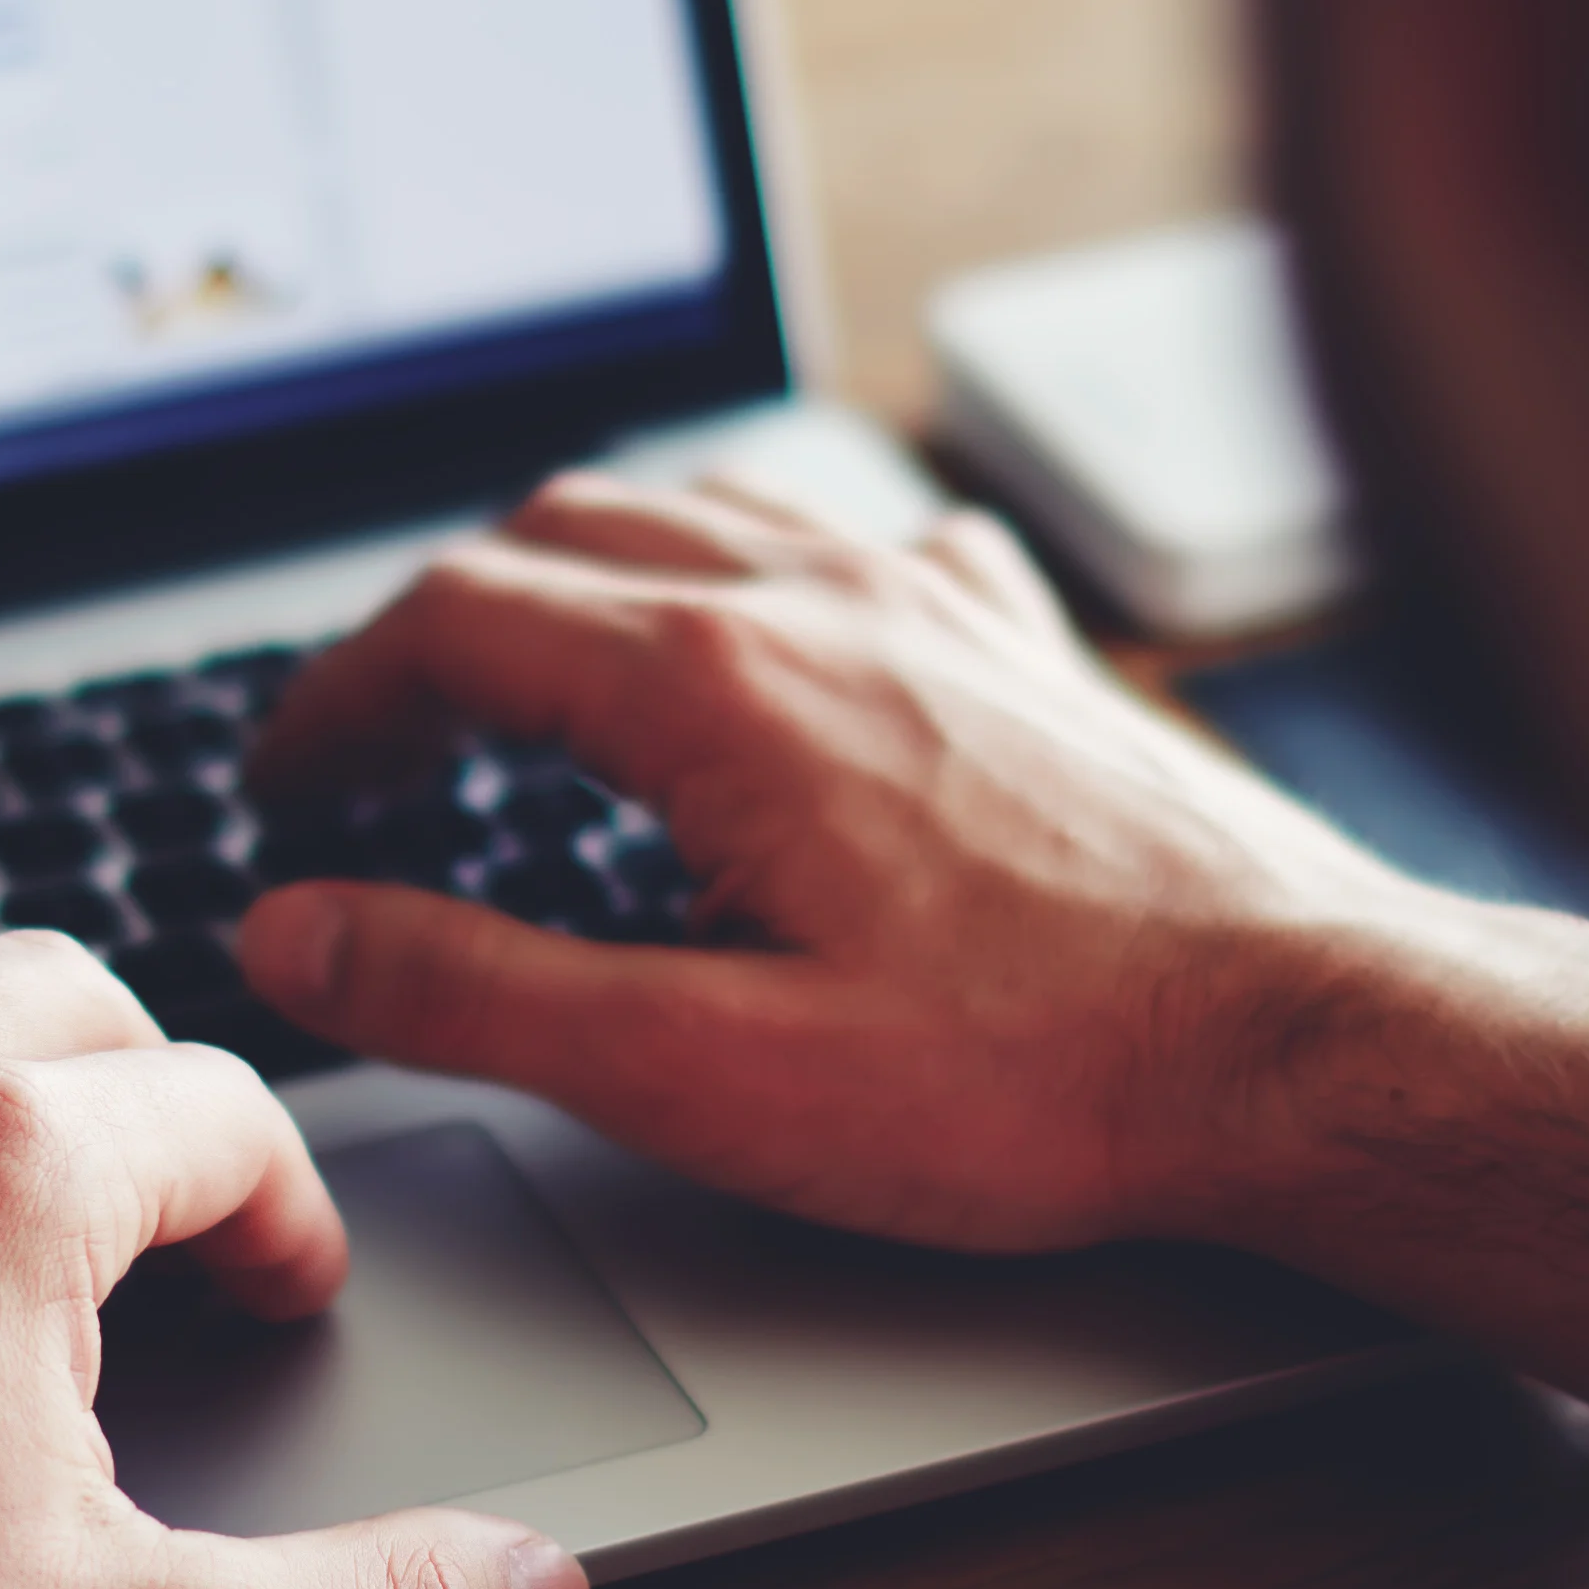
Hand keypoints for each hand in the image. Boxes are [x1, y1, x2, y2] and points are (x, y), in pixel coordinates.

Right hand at [239, 474, 1588, 1415]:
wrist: (1302, 1040)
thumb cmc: (1035, 1077)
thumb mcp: (703, 1072)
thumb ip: (476, 992)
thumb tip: (301, 934)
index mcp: (716, 685)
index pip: (448, 623)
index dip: (333, 702)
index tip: (286, 784)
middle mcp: (823, 596)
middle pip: (555, 539)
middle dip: (432, 632)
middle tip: (374, 748)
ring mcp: (935, 599)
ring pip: (699, 512)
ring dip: (574, 578)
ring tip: (521, 680)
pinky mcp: (1024, 641)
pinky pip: (849, 536)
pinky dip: (747, 569)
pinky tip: (764, 643)